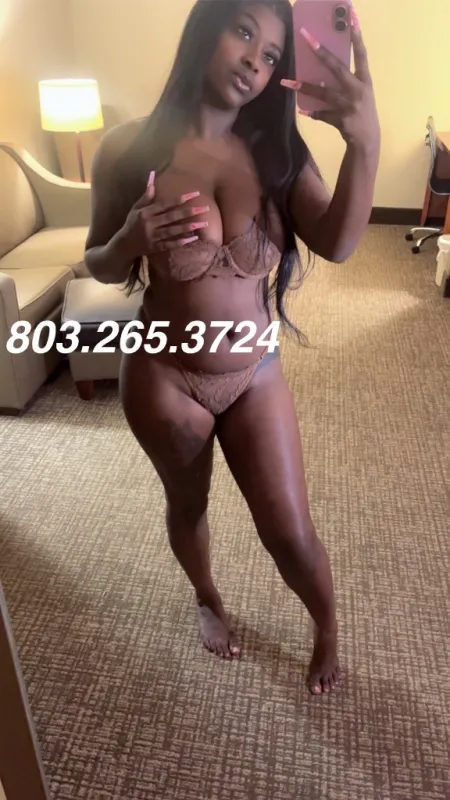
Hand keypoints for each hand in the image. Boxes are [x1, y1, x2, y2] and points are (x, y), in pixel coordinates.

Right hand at [122, 171, 208, 257]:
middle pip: (172, 217)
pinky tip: (193, 239)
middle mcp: (149, 224)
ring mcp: (153, 237)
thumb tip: (152, 177)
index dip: (180, 199)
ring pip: (173, 231)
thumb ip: (146, 195)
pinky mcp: (155, 248)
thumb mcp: (136, 208)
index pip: (165, 204)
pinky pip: (170, 245)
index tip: (195, 194)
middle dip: (189, 212)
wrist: (124, 245)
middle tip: (205, 208)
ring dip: (188, 227)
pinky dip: (181, 242)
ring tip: (203, 223)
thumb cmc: (131, 224)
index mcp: (145, 213)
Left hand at [281, 8, 379, 153]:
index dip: (357, 37)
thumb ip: (347, 81)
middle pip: (336, 67)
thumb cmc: (362, 112)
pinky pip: (321, 114)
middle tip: (306, 37)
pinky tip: (302, 109)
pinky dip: (312, 112)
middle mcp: (357, 90)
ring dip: (304, 87)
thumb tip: (324, 69)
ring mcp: (348, 105)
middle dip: (320, 51)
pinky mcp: (340, 120)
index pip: (362, 54)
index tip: (352, 19)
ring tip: (287, 82)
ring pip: (322, 93)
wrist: (367, 140)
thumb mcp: (361, 93)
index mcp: (364, 81)